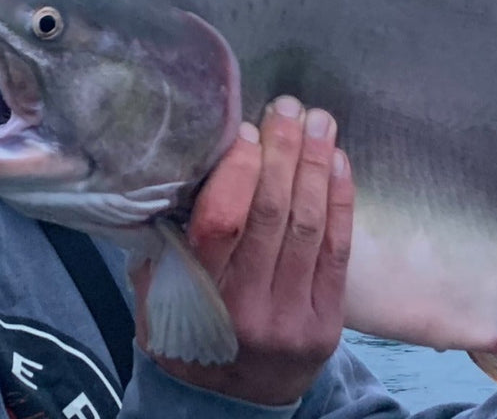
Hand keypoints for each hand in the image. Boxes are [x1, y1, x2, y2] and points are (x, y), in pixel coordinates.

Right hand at [131, 95, 355, 405]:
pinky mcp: (327, 322)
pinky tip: (337, 162)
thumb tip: (182, 172)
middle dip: (283, 153)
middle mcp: (247, 310)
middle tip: (289, 107)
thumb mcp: (156, 300)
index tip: (245, 128)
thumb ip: (164, 246)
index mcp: (198, 298)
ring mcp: (293, 317)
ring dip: (315, 167)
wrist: (230, 404)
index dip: (238, 170)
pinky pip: (338, 251)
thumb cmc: (187, 338)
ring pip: (309, 227)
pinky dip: (340, 201)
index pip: (221, 223)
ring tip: (319, 121)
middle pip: (271, 215)